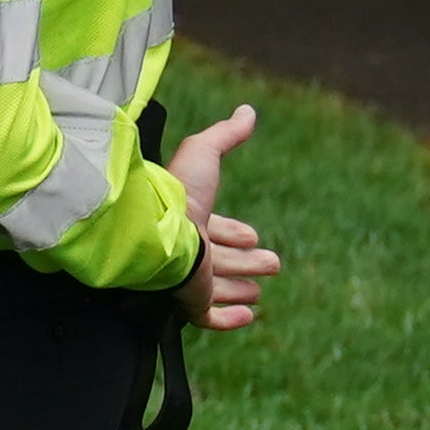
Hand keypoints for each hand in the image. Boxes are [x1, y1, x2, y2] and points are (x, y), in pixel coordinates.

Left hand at [165, 100, 279, 333]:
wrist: (157, 230)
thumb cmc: (178, 193)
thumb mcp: (204, 153)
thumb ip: (225, 134)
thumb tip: (247, 111)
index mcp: (188, 219)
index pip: (214, 229)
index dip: (234, 233)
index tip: (252, 236)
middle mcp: (186, 249)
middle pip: (218, 260)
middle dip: (243, 261)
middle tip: (271, 263)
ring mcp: (187, 278)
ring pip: (215, 288)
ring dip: (239, 288)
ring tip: (258, 292)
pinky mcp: (189, 300)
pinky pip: (207, 317)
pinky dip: (229, 318)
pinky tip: (249, 315)